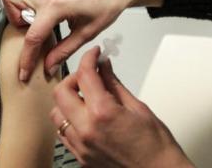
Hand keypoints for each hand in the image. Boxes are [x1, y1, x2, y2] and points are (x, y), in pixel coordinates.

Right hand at [2, 0, 164, 81]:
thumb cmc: (106, 6)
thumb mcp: (86, 34)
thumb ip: (64, 51)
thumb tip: (48, 66)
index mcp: (56, 7)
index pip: (32, 36)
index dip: (26, 59)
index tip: (24, 73)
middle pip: (11, 1)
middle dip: (14, 20)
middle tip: (30, 30)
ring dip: (16, 5)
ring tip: (32, 18)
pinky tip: (34, 4)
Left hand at [50, 47, 193, 167]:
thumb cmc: (155, 145)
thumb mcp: (137, 106)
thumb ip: (114, 83)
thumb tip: (103, 66)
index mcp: (102, 113)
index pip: (85, 74)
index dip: (89, 58)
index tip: (94, 54)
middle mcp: (86, 130)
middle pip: (61, 91)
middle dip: (74, 77)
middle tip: (89, 74)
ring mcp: (81, 146)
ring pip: (56, 113)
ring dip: (67, 99)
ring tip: (85, 95)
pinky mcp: (80, 157)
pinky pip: (62, 132)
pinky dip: (68, 118)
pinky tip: (83, 114)